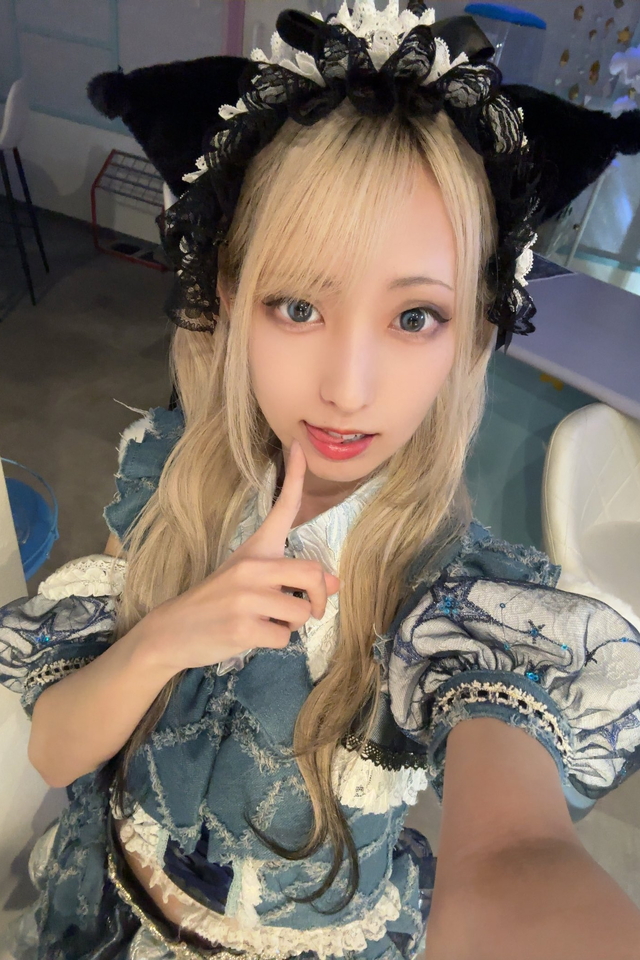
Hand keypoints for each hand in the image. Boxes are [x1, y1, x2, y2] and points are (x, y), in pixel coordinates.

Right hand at [141, 439, 340, 674]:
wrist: (171, 630)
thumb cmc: (218, 603)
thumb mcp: (251, 583)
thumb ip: (291, 580)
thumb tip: (334, 583)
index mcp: (254, 550)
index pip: (281, 508)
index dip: (295, 476)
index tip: (300, 446)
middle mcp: (251, 567)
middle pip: (313, 574)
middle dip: (319, 599)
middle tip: (312, 609)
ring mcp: (246, 598)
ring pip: (301, 613)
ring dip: (293, 625)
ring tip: (268, 621)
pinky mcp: (243, 628)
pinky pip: (284, 638)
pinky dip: (276, 642)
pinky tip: (252, 636)